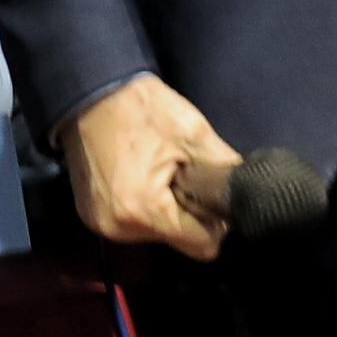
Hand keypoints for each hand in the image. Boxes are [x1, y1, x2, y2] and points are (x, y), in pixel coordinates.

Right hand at [64, 73, 236, 260]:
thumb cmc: (141, 108)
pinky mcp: (91, 216)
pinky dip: (141, 206)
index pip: (203, 245)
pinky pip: (133, 224)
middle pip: (179, 240)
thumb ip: (224, 169)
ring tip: (155, 169)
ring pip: (156, 234)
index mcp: (145, 211)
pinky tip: (137, 175)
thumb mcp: (194, 131)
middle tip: (178, 171)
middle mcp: (119, 228)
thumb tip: (248, 193)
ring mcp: (100, 224)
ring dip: (163, 209)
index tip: (206, 190)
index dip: (213, 220)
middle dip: (186, 212)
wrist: (89, 91)